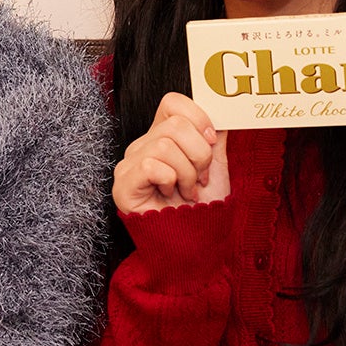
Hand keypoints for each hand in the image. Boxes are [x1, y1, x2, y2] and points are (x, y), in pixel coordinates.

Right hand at [112, 93, 229, 214]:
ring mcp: (129, 165)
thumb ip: (215, 137)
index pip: (172, 103)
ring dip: (187, 173)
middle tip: (200, 177)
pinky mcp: (123, 185)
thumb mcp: (216, 166)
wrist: (196, 243)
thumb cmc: (202, 208)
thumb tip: (223, 112)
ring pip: (165, 145)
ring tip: (187, 190)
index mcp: (162, 137)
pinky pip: (150, 166)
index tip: (211, 142)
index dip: (198, 118)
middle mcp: (142, 146)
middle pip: (175, 125)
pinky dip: (170, 181)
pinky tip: (170, 195)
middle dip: (199, 154)